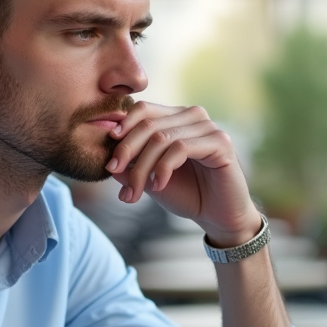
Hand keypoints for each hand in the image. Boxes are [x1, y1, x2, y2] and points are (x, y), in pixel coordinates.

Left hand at [105, 102, 258, 243]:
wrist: (217, 216)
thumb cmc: (186, 194)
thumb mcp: (149, 180)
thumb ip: (129, 167)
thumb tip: (106, 160)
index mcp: (176, 118)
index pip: (143, 110)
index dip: (123, 129)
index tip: (109, 158)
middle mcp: (193, 116)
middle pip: (149, 124)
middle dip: (127, 152)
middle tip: (114, 175)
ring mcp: (208, 127)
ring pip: (161, 138)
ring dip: (142, 168)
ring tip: (135, 192)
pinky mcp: (220, 142)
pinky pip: (181, 148)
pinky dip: (163, 168)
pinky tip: (159, 185)